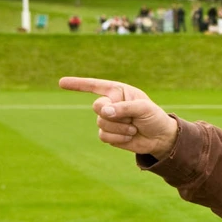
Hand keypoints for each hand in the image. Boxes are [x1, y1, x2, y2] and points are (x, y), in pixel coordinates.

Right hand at [59, 76, 178, 156]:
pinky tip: (129, 136)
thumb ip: (123, 108)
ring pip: (101, 123)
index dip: (77, 84)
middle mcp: (111, 103)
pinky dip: (118, 137)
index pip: (94, 85)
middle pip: (97, 106)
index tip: (61, 83)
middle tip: (130, 118)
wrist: (161, 138)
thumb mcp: (143, 108)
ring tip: (134, 128)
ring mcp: (108, 119)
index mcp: (118, 91)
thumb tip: (103, 112)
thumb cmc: (154, 118)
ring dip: (120, 128)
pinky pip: (104, 136)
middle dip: (113, 114)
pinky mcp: (109, 134)